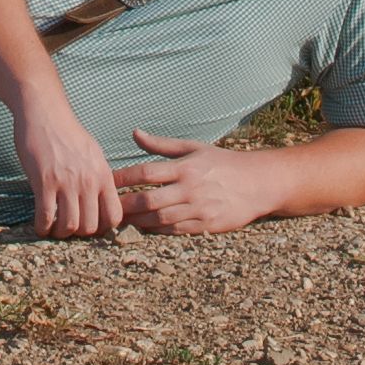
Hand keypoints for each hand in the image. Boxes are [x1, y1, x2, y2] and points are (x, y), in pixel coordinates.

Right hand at [15, 92, 126, 238]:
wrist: (45, 112)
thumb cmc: (67, 132)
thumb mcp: (93, 153)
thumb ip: (99, 177)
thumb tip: (102, 200)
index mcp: (103, 175)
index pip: (114, 216)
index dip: (103, 227)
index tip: (90, 224)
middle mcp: (88, 181)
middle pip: (90, 226)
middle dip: (79, 233)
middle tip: (69, 227)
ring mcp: (66, 182)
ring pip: (69, 226)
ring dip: (60, 233)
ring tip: (54, 229)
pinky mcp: (45, 181)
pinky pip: (46, 216)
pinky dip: (42, 227)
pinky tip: (40, 225)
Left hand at [116, 130, 273, 236]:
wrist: (257, 184)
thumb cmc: (222, 162)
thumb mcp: (194, 147)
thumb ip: (162, 145)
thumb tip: (135, 133)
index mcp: (185, 167)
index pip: (147, 172)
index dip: (124, 177)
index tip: (107, 180)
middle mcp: (190, 189)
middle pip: (150, 200)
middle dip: (126, 205)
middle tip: (108, 207)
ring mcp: (198, 209)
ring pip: (160, 219)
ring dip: (138, 221)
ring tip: (121, 220)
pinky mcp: (206, 226)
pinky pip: (175, 231)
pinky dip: (157, 230)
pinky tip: (145, 227)